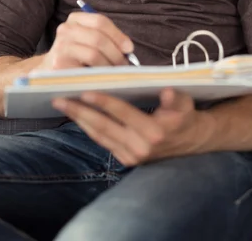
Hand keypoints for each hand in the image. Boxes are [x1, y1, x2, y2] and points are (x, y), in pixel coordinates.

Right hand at [34, 12, 133, 71]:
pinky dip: (98, 76)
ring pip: (93, 54)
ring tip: (114, 73)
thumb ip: (105, 38)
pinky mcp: (59, 64)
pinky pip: (85, 70)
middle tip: (123, 65)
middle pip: (99, 38)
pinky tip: (102, 79)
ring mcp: (61, 46)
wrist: (46, 70)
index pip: (100, 21)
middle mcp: (66, 29)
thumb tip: (128, 49)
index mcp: (75, 19)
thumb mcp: (86, 39)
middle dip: (115, 54)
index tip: (129, 48)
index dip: (118, 35)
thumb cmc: (74, 55)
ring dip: (108, 66)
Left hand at [53, 88, 214, 165]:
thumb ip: (175, 98)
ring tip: (62, 105)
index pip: (123, 113)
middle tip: (58, 98)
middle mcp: (140, 147)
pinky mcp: (127, 160)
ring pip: (99, 136)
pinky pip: (103, 142)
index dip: (103, 102)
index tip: (84, 91)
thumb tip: (166, 92)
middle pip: (103, 127)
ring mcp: (132, 156)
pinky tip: (77, 116)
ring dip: (79, 120)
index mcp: (154, 132)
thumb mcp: (185, 103)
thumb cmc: (185, 116)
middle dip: (80, 112)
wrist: (192, 142)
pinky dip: (88, 128)